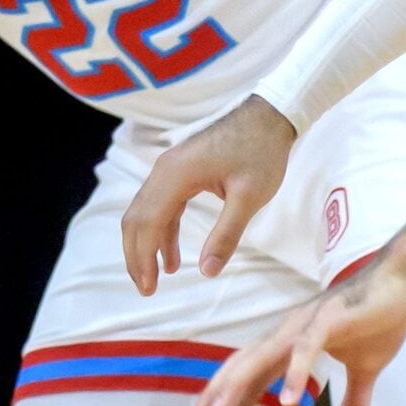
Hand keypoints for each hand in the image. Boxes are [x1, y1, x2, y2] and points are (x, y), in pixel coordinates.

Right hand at [121, 96, 296, 293]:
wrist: (269, 116)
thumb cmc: (261, 152)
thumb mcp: (249, 198)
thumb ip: (227, 235)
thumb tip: (208, 271)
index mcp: (175, 175)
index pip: (146, 223)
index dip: (143, 259)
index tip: (148, 288)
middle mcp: (164, 171)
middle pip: (136, 219)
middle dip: (137, 256)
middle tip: (147, 289)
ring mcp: (169, 169)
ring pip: (145, 212)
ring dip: (148, 245)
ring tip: (158, 277)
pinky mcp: (179, 171)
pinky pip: (161, 205)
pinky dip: (162, 231)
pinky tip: (172, 255)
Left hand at [198, 257, 405, 405]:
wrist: (401, 282)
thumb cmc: (378, 319)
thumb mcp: (365, 372)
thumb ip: (353, 405)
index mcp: (292, 342)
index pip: (250, 371)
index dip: (228, 394)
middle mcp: (289, 332)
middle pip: (244, 363)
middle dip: (218, 393)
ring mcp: (306, 324)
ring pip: (263, 356)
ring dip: (239, 385)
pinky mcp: (329, 320)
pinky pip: (305, 349)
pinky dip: (294, 374)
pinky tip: (288, 401)